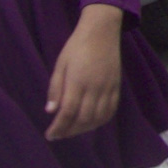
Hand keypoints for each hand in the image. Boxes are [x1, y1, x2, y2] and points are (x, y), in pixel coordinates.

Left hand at [46, 4, 122, 139]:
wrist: (102, 32)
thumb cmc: (76, 47)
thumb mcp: (60, 65)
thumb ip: (55, 88)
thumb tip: (50, 111)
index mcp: (78, 82)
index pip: (67, 112)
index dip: (58, 127)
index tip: (50, 135)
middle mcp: (95, 87)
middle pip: (84, 118)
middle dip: (70, 131)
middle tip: (60, 133)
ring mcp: (108, 87)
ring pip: (99, 117)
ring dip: (85, 128)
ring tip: (74, 129)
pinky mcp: (117, 86)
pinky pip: (111, 109)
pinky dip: (101, 120)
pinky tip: (92, 122)